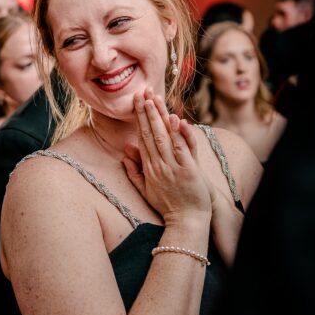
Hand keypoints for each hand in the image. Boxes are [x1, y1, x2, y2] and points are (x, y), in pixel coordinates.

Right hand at [121, 89, 211, 226]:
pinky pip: (182, 149)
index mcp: (149, 168)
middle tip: (143, 92)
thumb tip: (125, 153)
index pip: (142, 137)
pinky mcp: (188, 171)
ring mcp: (173, 168)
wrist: (186, 222)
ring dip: (159, 117)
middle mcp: (159, 165)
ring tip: (154, 99)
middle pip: (151, 134)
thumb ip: (134, 171)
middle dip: (146, 111)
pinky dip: (179, 134)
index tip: (137, 101)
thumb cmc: (168, 206)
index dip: (140, 118)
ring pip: (164, 138)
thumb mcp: (146, 189)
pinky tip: (176, 119)